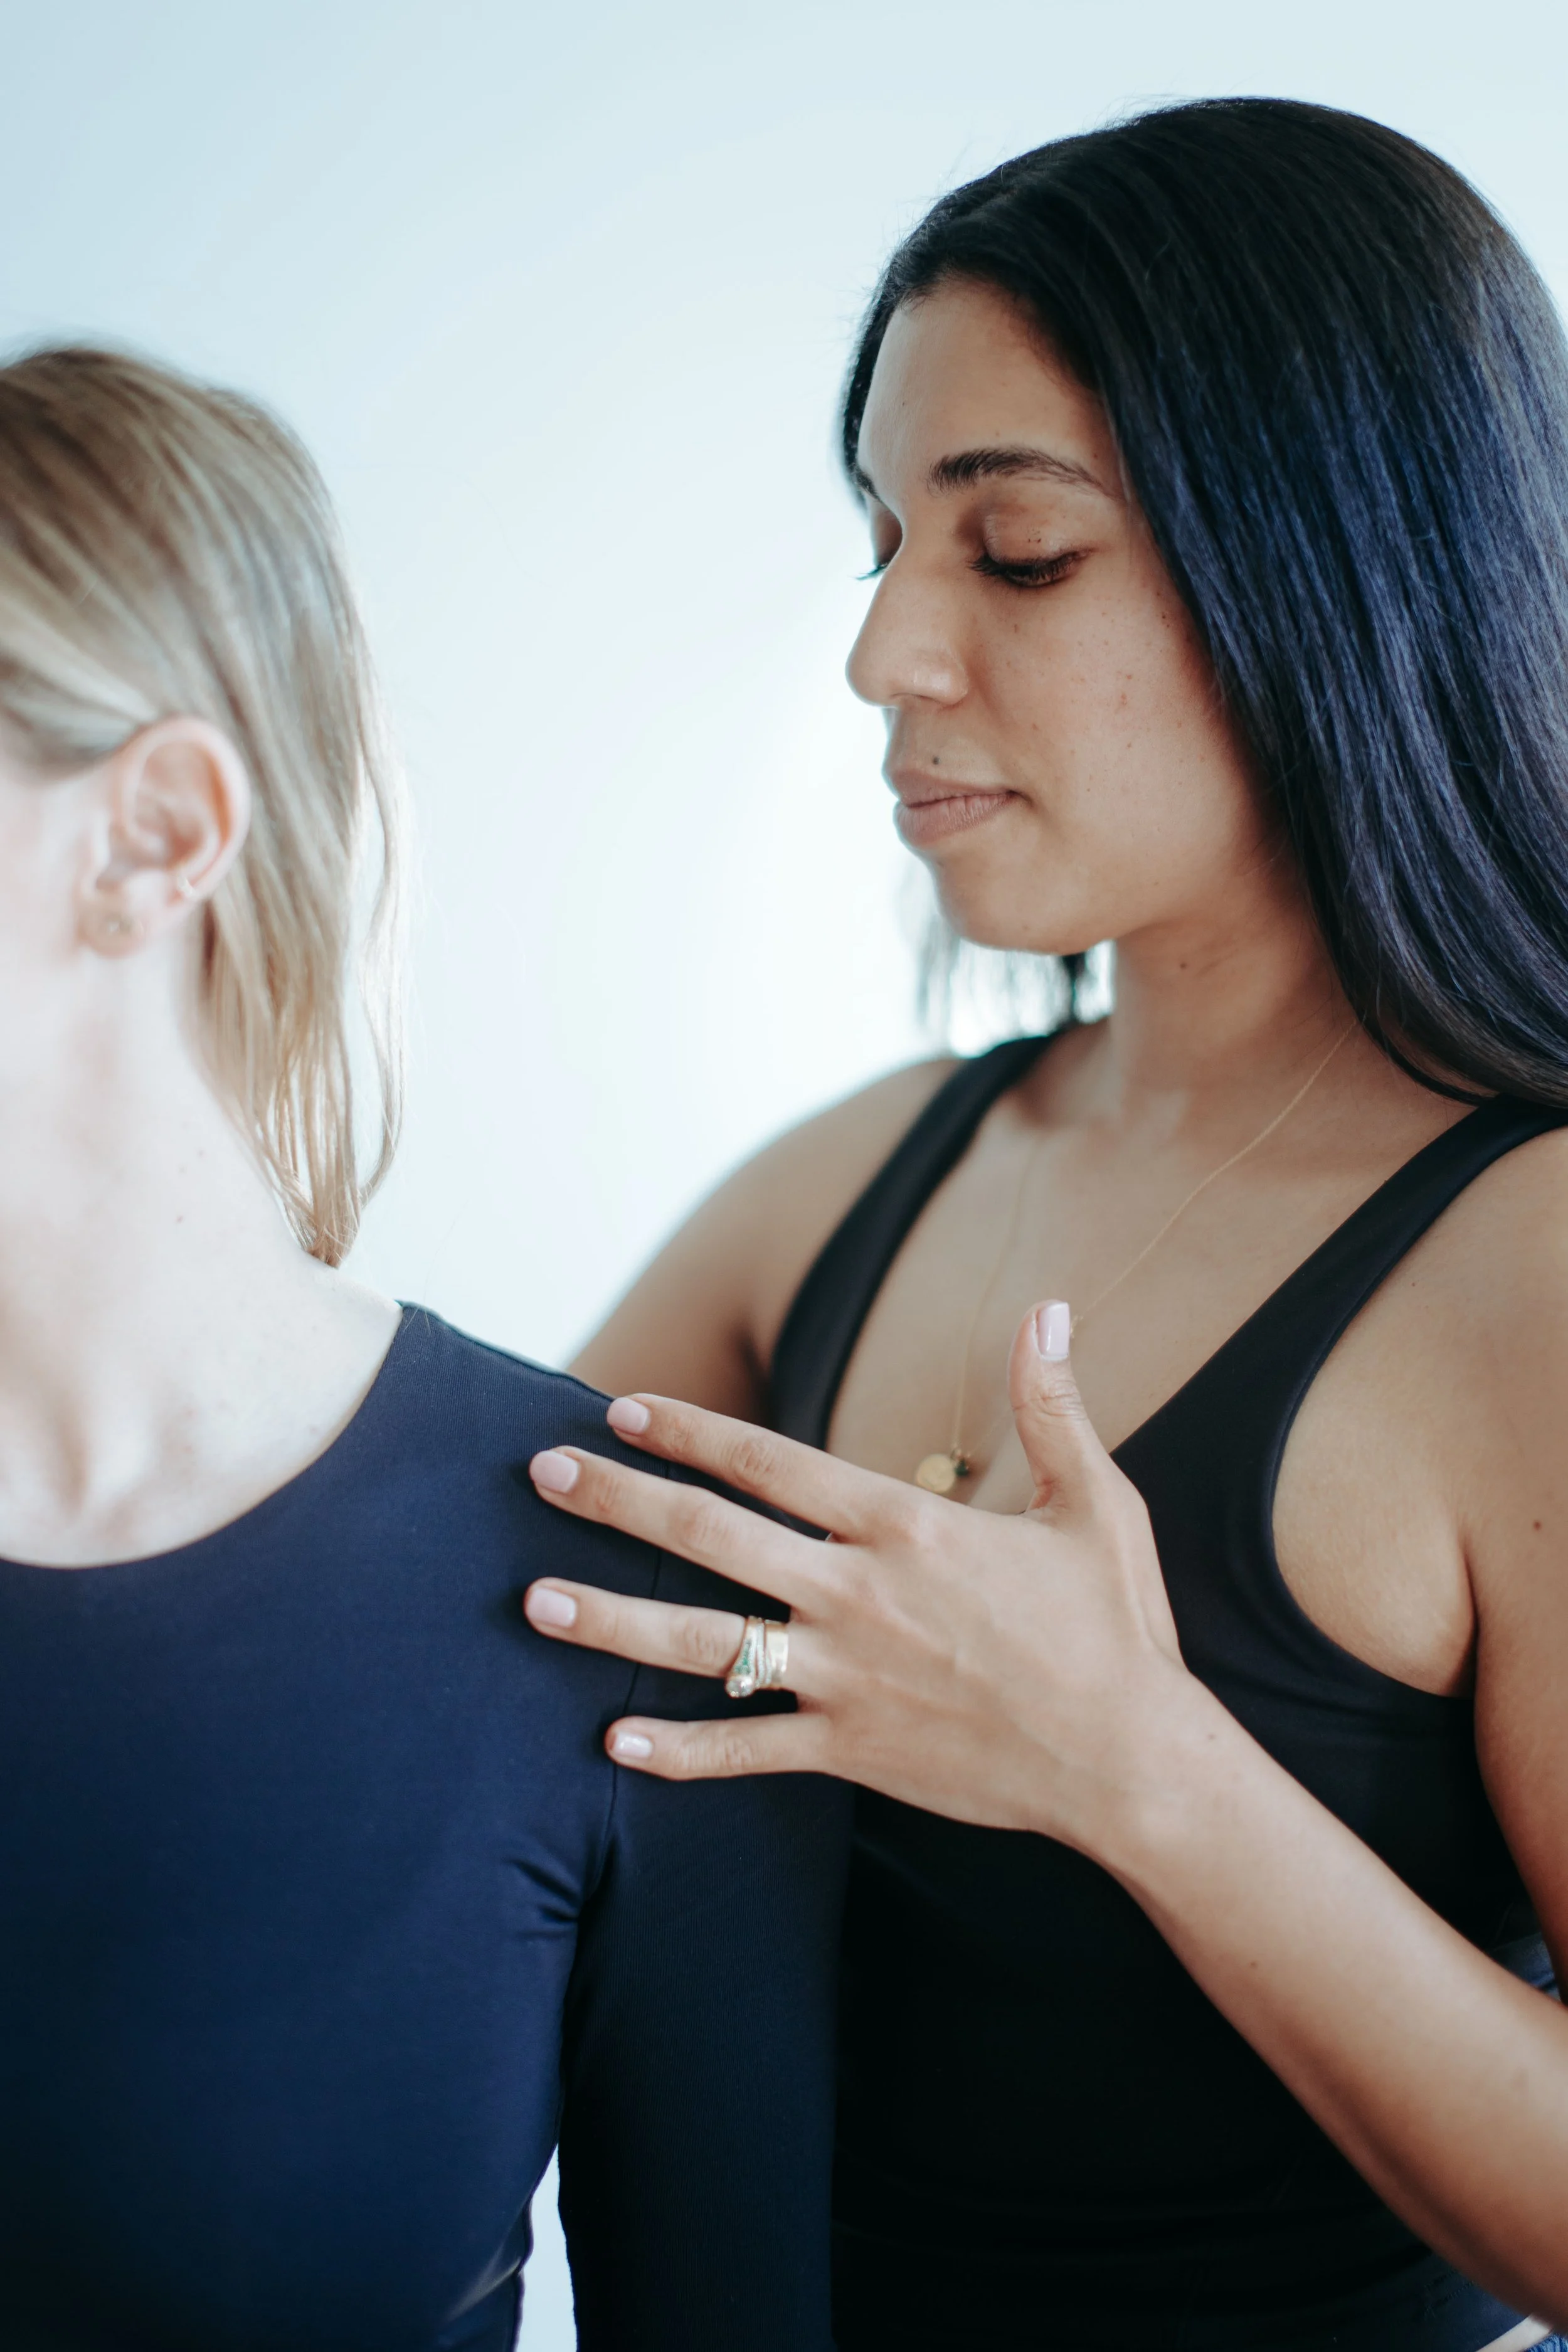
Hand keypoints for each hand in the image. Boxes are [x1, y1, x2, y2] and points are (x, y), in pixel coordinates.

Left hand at [524, 1301, 1208, 1850]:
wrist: (1131, 1761)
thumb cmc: (1115, 1626)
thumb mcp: (1093, 1501)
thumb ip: (1052, 1404)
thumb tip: (1051, 1309)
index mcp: (905, 1526)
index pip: (769, 1463)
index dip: (688, 1431)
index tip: (620, 1410)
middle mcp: (858, 1595)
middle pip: (709, 1536)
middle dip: (616, 1502)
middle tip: (540, 1474)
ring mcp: (846, 1678)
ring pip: (703, 1644)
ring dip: (613, 1622)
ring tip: (535, 1602)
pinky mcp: (852, 1751)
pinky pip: (746, 1751)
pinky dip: (678, 1751)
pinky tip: (613, 1742)